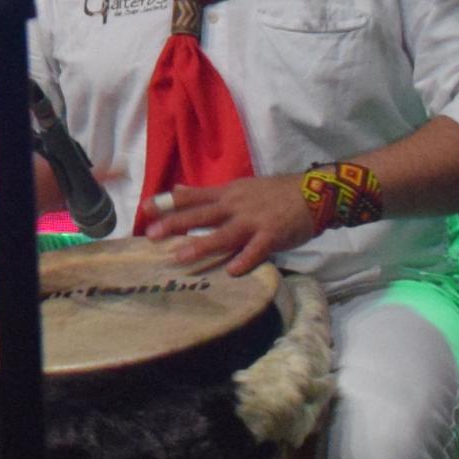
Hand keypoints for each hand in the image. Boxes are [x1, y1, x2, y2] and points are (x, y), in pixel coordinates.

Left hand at [141, 172, 320, 275]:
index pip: (192, 197)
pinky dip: (244, 260)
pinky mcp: (272, 236)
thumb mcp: (238, 187)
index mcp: (227, 194)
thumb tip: (177, 190)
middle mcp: (236, 206)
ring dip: (201, 245)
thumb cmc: (274, 194)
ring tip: (180, 256)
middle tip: (152, 235)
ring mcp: (254, 221)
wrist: (314, 193)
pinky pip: (256, 250)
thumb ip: (208, 193)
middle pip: (201, 215)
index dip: (168, 202)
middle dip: (175, 224)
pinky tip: (232, 272)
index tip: (145, 208)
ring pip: (223, 234)